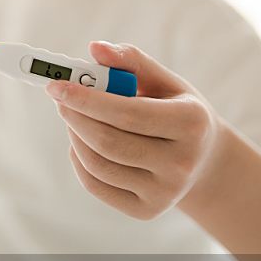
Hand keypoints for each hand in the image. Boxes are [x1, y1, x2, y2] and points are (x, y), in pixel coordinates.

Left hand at [45, 41, 223, 219]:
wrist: (203, 160)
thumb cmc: (176, 108)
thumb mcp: (164, 80)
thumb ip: (131, 60)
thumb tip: (95, 49)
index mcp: (191, 123)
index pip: (128, 113)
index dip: (87, 99)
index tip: (57, 86)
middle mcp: (182, 163)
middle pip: (109, 142)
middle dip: (75, 116)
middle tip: (59, 97)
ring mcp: (165, 193)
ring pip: (98, 165)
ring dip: (75, 135)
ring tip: (74, 116)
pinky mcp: (147, 211)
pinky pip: (97, 186)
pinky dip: (79, 160)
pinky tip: (82, 142)